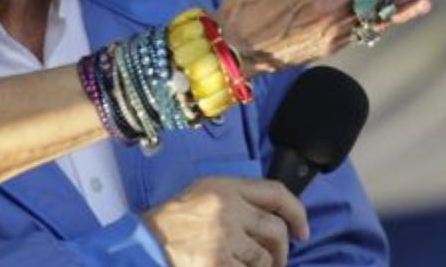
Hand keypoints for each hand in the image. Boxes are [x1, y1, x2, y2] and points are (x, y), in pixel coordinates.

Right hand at [144, 177, 308, 266]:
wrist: (144, 245)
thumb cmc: (171, 223)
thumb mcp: (201, 196)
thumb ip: (234, 199)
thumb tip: (273, 216)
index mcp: (222, 187)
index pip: (275, 193)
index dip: (296, 213)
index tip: (301, 230)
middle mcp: (226, 207)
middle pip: (275, 229)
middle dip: (281, 250)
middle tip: (274, 261)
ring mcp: (224, 236)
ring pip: (265, 257)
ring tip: (243, 266)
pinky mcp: (219, 261)